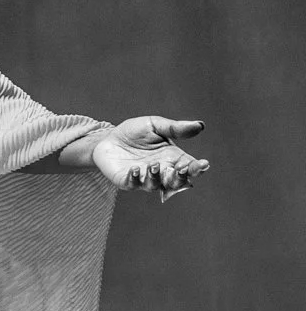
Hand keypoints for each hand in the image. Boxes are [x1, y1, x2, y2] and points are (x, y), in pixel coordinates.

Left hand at [91, 117, 209, 196]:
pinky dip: (135, 178)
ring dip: (156, 177)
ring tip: (154, 165)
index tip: (203, 163)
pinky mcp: (127, 181)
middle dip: (180, 177)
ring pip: (155, 185)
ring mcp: (144, 178)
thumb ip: (175, 128)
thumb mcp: (155, 125)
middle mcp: (162, 172)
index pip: (190, 167)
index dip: (198, 168)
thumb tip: (199, 125)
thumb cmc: (135, 133)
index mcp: (173, 159)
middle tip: (182, 169)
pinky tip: (135, 169)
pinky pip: (133, 184)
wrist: (108, 138)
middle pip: (176, 181)